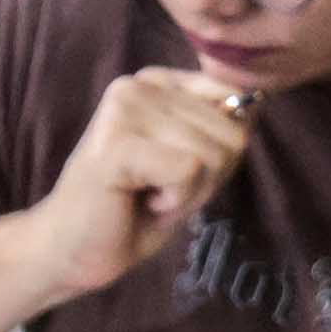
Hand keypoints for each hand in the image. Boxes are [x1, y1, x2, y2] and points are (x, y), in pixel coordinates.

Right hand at [22, 69, 255, 304]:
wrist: (73, 250)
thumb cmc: (134, 208)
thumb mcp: (193, 160)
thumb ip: (222, 126)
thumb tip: (258, 101)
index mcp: (155, 81)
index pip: (237, 102)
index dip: (222, 151)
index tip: (176, 170)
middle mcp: (137, 85)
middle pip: (231, 132)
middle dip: (207, 177)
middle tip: (158, 189)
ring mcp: (123, 110)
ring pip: (212, 154)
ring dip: (188, 193)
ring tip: (147, 196)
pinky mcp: (116, 144)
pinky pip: (188, 172)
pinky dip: (174, 201)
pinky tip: (140, 202)